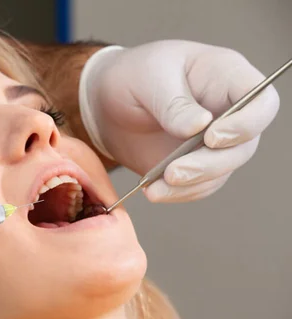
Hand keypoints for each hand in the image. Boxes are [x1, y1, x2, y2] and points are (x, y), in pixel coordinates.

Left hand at [79, 40, 279, 202]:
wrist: (106, 103)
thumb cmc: (132, 75)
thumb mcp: (148, 77)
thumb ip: (173, 103)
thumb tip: (200, 127)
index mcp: (226, 77)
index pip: (262, 103)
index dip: (247, 124)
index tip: (211, 137)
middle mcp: (228, 112)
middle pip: (244, 146)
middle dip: (210, 164)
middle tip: (173, 172)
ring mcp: (214, 142)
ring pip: (222, 171)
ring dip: (191, 184)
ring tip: (155, 187)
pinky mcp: (195, 164)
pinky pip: (199, 186)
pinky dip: (178, 193)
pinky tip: (153, 190)